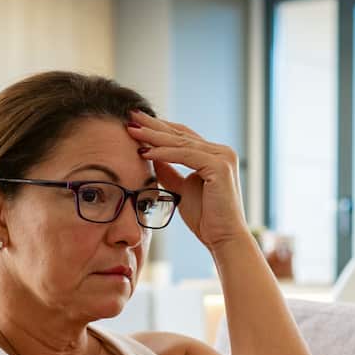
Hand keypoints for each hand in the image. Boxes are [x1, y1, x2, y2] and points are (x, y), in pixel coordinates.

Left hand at [126, 111, 249, 250]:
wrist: (224, 239)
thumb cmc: (206, 219)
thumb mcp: (181, 190)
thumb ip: (169, 172)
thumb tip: (150, 156)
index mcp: (215, 155)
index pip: (183, 136)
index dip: (159, 129)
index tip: (136, 123)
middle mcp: (221, 152)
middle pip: (181, 134)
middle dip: (154, 125)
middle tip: (131, 115)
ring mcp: (223, 157)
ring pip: (181, 142)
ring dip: (154, 136)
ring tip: (132, 131)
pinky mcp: (220, 166)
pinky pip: (186, 155)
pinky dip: (164, 153)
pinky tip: (145, 152)